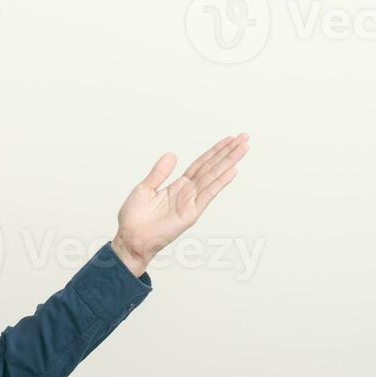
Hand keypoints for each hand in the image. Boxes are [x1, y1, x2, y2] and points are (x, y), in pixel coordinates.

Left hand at [111, 133, 250, 275]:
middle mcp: (188, 192)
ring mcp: (191, 202)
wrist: (131, 238)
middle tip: (244, 137)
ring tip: (244, 148)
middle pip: (212, 167)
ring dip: (229, 162)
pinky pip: (208, 194)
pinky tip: (232, 171)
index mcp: (178, 186)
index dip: (215, 151)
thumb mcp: (145, 189)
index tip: (229, 139)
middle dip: (228, 153)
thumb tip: (172, 154)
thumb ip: (159, 173)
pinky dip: (220, 183)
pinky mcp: (191, 213)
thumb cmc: (134, 218)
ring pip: (214, 177)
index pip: (201, 164)